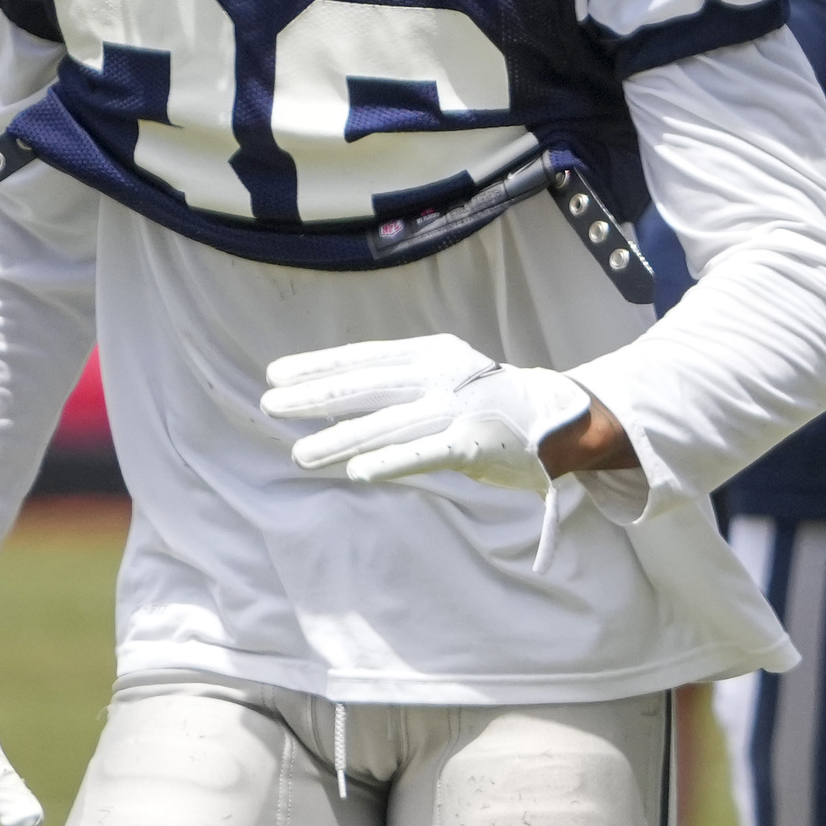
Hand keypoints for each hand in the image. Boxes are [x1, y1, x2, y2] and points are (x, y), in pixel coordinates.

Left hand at [263, 336, 593, 489]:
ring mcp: (457, 411)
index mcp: (431, 353)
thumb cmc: (486, 399)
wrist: (554, 419)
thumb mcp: (444, 372)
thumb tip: (329, 400)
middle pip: (367, 387)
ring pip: (388, 425)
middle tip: (271, 406)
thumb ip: (396, 383)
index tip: (276, 374)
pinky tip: (358, 472)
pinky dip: (392, 461)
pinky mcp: (473, 446)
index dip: (319, 365)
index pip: (364, 357)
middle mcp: (441, 376)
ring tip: (301, 455)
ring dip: (340, 440)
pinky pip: (426, 454)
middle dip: (315, 397)